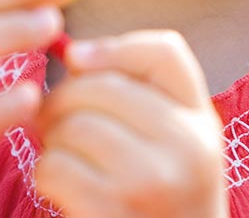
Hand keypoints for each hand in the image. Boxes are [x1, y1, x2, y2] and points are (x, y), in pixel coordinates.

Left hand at [33, 30, 229, 217]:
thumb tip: (72, 54)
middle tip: (53, 121)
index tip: (76, 59)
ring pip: (73, 125)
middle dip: (63, 99)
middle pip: (103, 86)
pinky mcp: (113, 213)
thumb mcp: (174, 144)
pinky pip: (55, 167)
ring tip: (64, 156)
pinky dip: (46, 174)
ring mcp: (152, 181)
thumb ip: (139, 94)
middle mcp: (187, 147)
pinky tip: (63, 188)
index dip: (112, 46)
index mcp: (202, 122)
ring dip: (53, 140)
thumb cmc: (158, 199)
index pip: (165, 52)